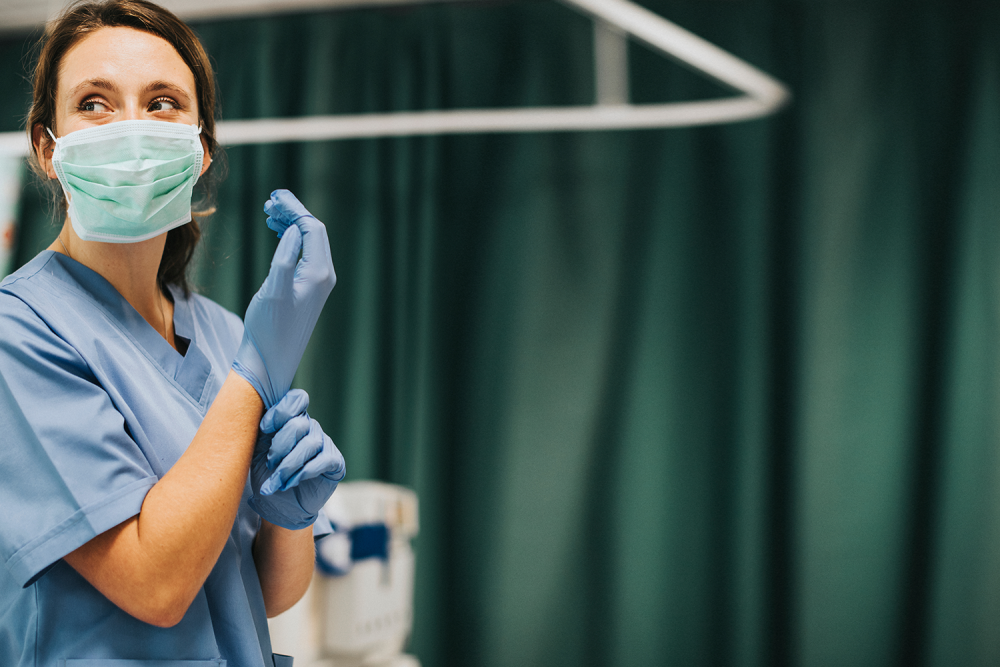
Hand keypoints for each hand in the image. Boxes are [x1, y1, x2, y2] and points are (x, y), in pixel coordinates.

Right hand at [232, 189, 335, 407]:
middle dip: (293, 213)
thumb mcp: (273, 291)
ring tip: (269, 214)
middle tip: (269, 202)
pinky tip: (276, 234)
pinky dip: (291, 240)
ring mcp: (317, 283)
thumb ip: (285, 258)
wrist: (270, 361)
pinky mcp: (308, 290)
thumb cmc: (268, 330)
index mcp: (318, 273)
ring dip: (291, 225)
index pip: (312, 228)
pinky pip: (304, 255)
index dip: (295, 209)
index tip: (274, 197)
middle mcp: (324, 276)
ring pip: (309, 242)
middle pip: (314, 232)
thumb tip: (294, 230)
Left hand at [249, 389, 345, 528]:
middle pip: (299, 424)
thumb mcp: (257, 451)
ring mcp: (324, 444)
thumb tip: (252, 411)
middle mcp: (311, 428)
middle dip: (280, 445)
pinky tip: (291, 483)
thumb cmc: (267, 475)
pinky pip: (323, 460)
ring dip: (288, 464)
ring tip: (276, 481)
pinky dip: (303, 473)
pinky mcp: (335, 462)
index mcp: (292, 419)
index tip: (264, 429)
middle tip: (269, 463)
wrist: (278, 506)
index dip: (280, 411)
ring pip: (309, 444)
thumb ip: (260, 431)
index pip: (296, 399)